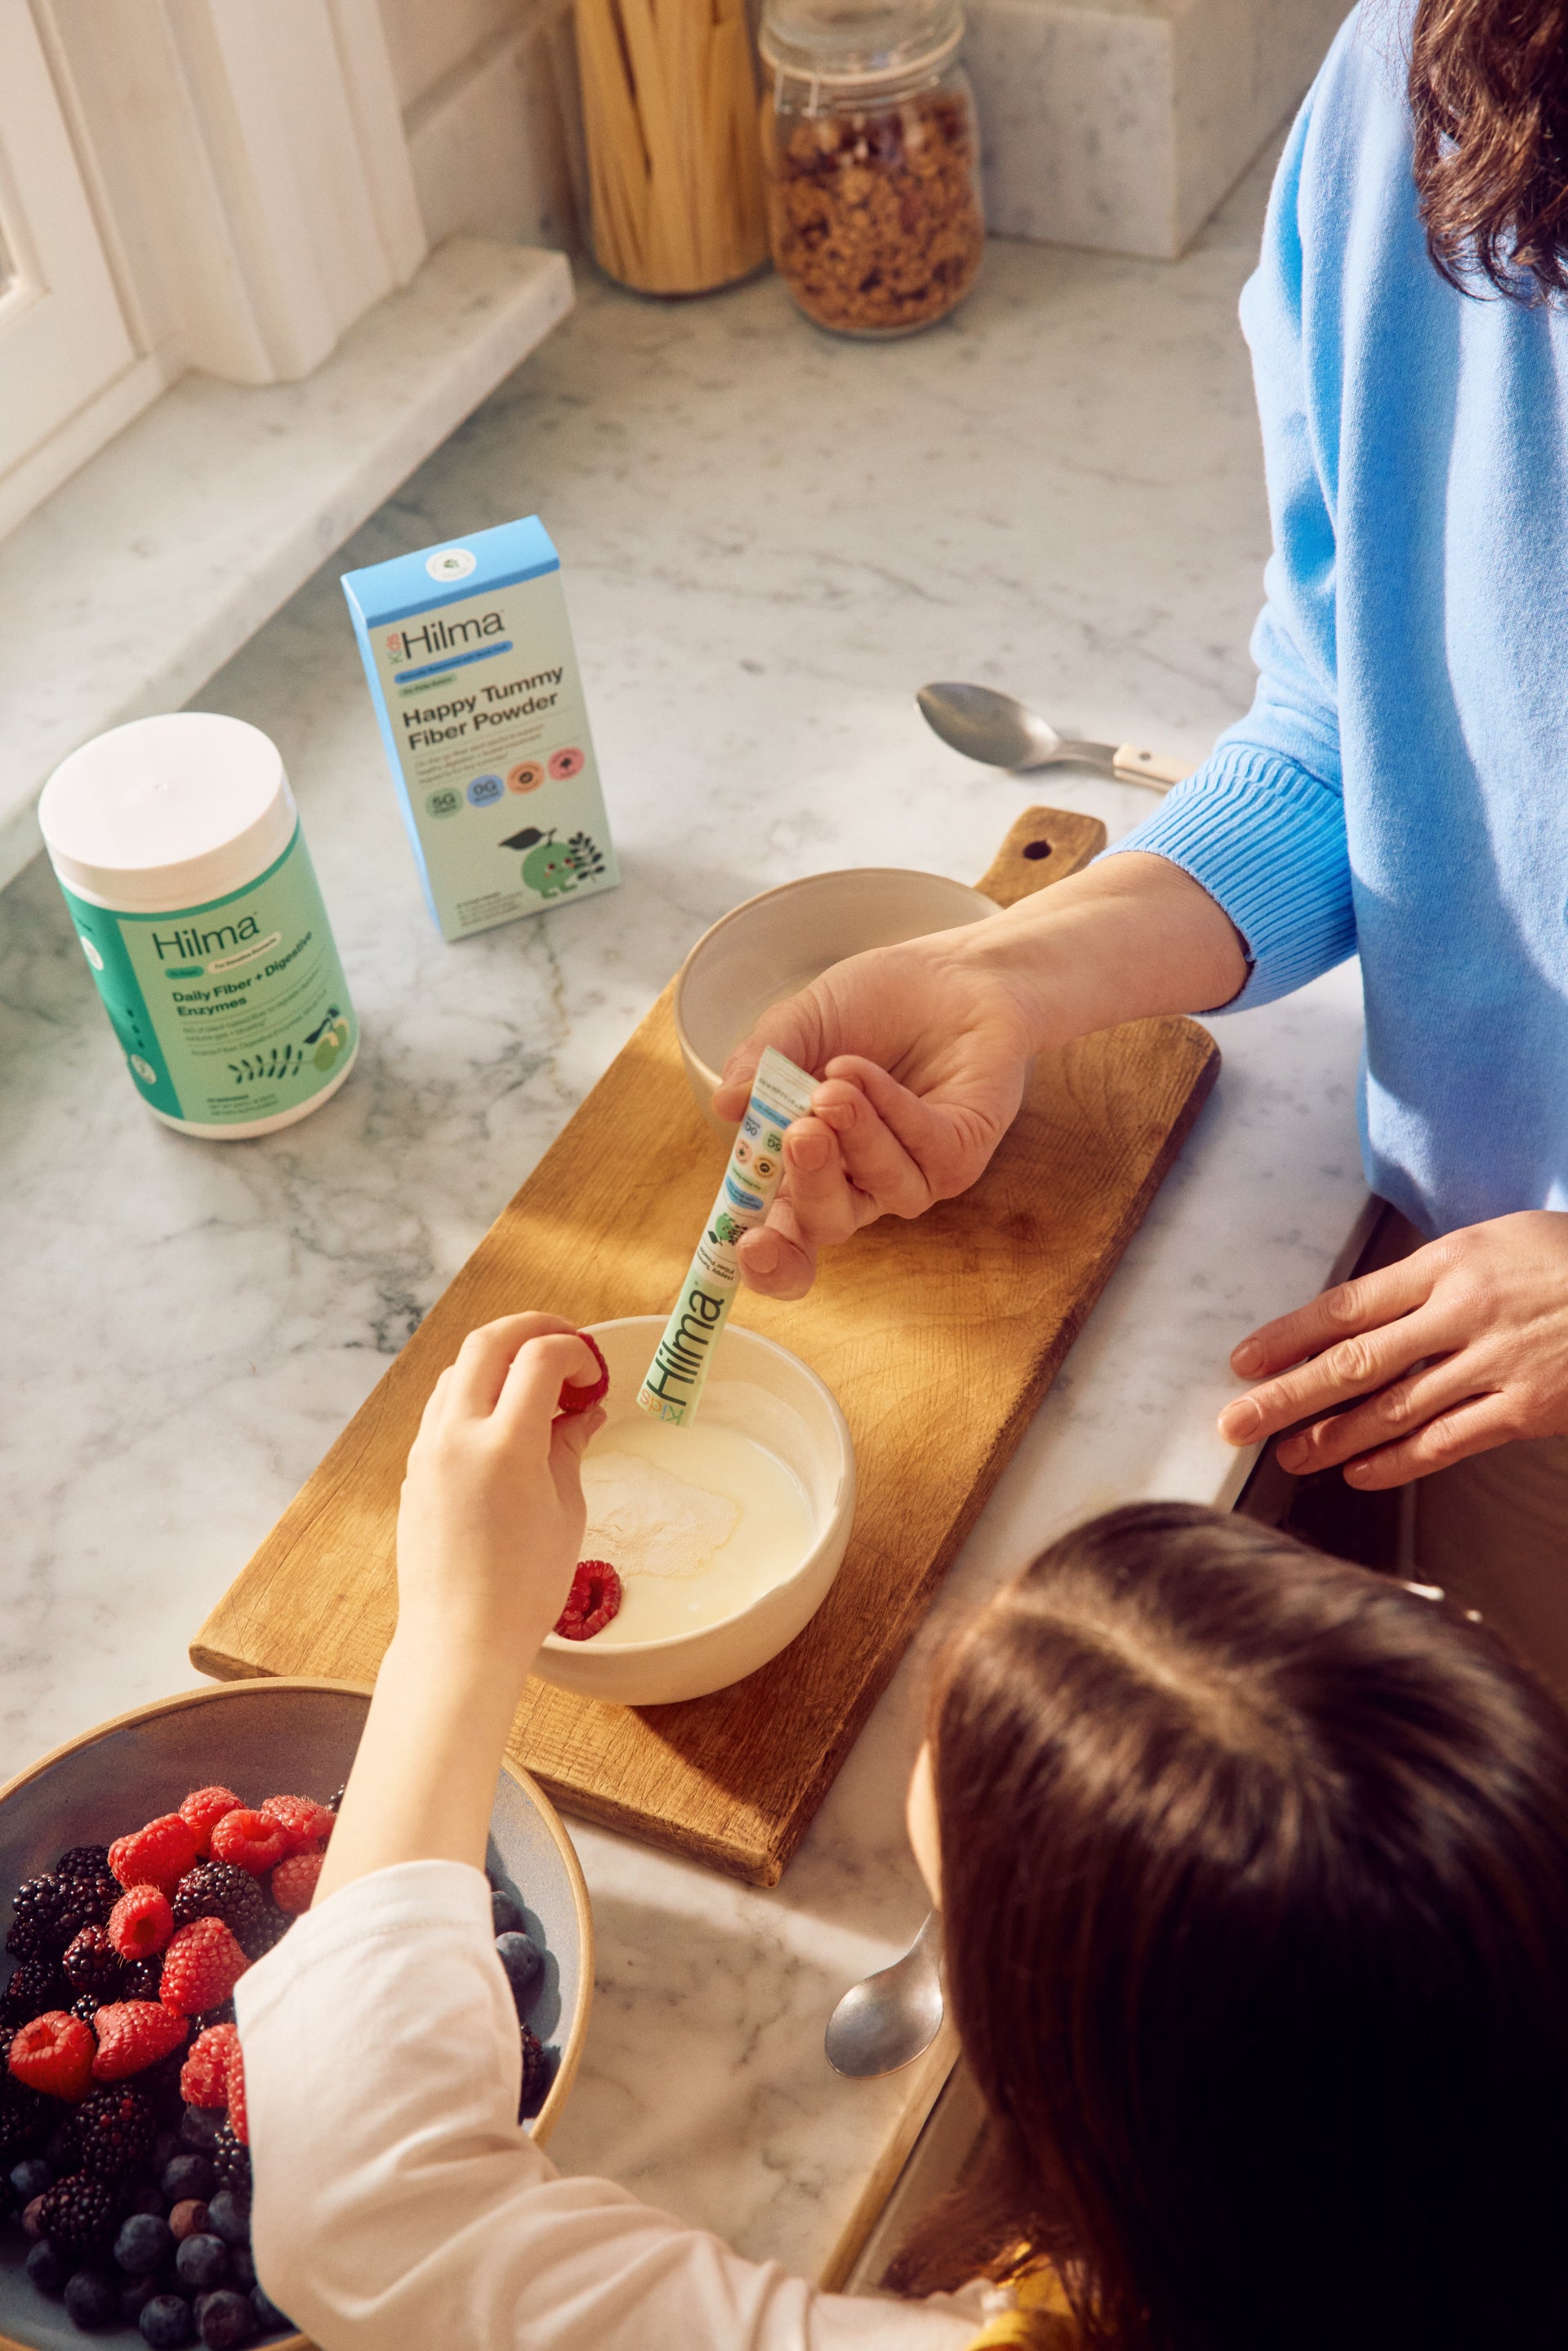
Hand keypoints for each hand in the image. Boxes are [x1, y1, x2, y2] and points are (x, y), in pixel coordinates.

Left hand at [396, 1314, 604, 1659]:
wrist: (459, 1639)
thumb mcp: (566, 1510)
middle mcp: (456, 1436)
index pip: (539, 1358)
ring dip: (499, 1359)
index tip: (595, 1373)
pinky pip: (442, 1407)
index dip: (575, 1351)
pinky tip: (506, 1419)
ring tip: (538, 1384)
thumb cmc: (524, 1587)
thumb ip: (570, 1446)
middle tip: (567, 1342)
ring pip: (458, 1370)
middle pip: (487, 1342)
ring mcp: (427, 1451)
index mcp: (504, 1446)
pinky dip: (476, 1392)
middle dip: (532, 1328)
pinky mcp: (414, 1470)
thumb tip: (584, 1410)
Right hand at [712, 931, 1037, 1299]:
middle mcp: (857, 1184)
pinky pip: (924, 1150)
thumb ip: (761, 1062)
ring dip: (856, 1137)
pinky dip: (891, 1110)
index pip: (781, 1237)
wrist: (948, 970)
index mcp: (804, 1168)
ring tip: (834, 1086)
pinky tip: (863, 1072)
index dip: (765, 1259)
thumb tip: (727, 1104)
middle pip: (826, 1223)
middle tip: (800, 1133)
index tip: (749, 1247)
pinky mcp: (960, 1154)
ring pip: (883, 1187)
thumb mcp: (800, 1024)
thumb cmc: (870, 1005)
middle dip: (810, 1183)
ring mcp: (912, 1174)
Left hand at [1217, 1211, 1567, 1486]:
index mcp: (1450, 1261)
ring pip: (1395, 1409)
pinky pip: (1448, 1442)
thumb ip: (1432, 1279)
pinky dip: (1397, 1461)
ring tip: (1288, 1456)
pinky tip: (1358, 1474)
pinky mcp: (1528, 1408)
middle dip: (1287, 1396)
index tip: (1242, 1362)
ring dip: (1333, 1437)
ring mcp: (1497, 1363)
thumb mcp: (1496, 1242)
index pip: (1348, 1304)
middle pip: (1356, 1361)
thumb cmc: (1565, 1262)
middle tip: (1235, 1424)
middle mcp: (1465, 1312)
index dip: (1288, 1337)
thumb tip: (1360, 1320)